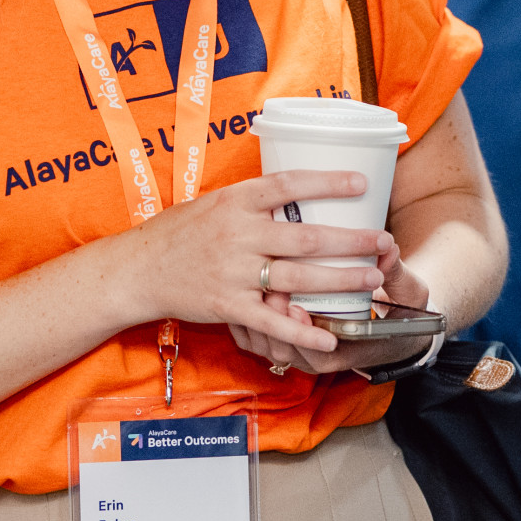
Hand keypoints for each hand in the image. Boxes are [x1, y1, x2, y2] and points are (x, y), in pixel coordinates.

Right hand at [125, 170, 403, 371]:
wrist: (137, 268)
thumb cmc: (178, 232)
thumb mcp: (213, 203)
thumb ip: (252, 202)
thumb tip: (297, 194)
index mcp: (235, 201)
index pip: (288, 185)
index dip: (327, 183)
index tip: (362, 183)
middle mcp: (238, 234)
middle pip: (306, 237)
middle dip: (351, 240)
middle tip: (384, 241)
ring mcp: (233, 271)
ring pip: (297, 277)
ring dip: (340, 280)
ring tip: (373, 279)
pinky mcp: (227, 305)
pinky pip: (271, 320)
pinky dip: (302, 331)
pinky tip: (328, 338)